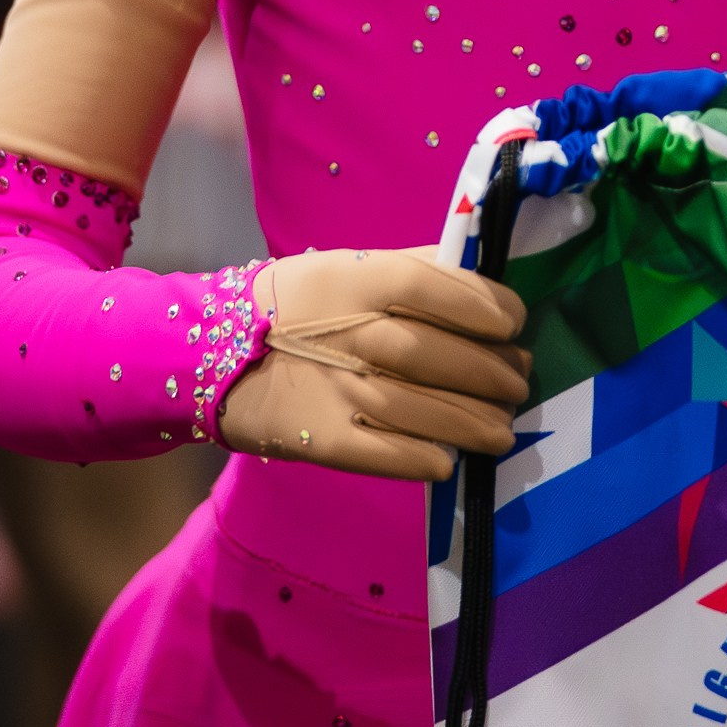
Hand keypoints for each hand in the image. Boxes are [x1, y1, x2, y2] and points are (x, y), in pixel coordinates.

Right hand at [218, 249, 528, 480]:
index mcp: (359, 281)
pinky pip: (390, 454)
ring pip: (428, 411)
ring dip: (478, 424)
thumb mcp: (346, 268)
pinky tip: (449, 459)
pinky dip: (429, 458)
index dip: (489, 309)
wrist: (207, 354)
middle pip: (443, 356)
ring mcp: (337, 389)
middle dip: (495, 374)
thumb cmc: (295, 305)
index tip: (514, 325)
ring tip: (503, 430)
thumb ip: (413, 268)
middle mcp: (352, 333)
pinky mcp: (321, 439)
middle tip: (518, 382)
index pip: (441, 290)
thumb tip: (481, 276)